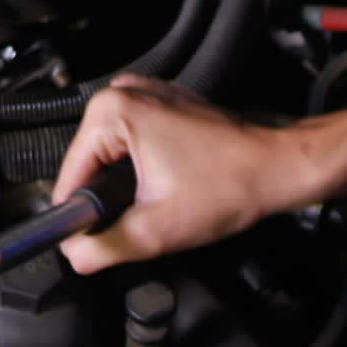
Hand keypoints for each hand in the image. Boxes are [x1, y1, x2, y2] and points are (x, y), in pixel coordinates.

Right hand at [52, 75, 304, 273]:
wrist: (276, 168)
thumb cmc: (230, 185)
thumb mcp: (154, 231)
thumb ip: (102, 247)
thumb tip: (72, 254)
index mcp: (114, 110)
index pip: (70, 174)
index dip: (79, 215)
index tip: (89, 241)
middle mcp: (127, 92)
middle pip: (88, 164)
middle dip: (106, 199)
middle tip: (137, 222)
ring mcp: (148, 95)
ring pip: (109, 157)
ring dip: (123, 186)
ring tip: (156, 203)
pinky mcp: (165, 106)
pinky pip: (131, 144)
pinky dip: (140, 170)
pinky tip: (165, 186)